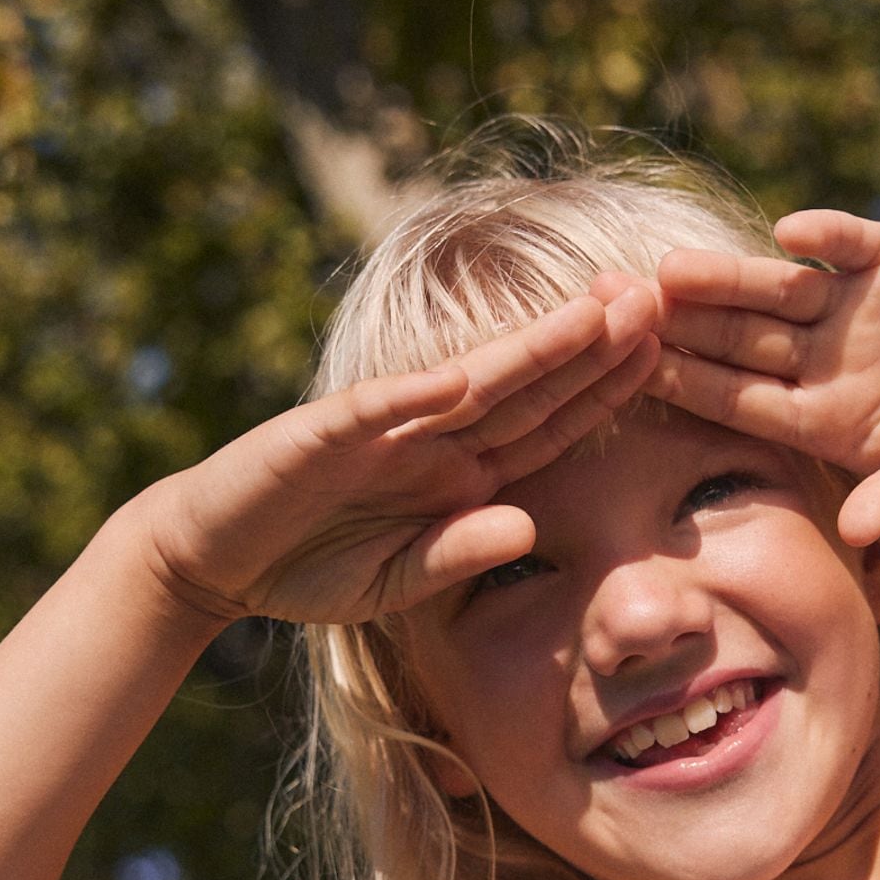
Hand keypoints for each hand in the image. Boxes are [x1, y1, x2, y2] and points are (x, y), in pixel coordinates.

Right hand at [134, 284, 658, 624]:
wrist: (212, 559)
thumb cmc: (307, 567)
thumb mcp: (393, 584)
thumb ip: (455, 557)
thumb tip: (524, 529)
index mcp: (461, 472)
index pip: (551, 426)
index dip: (607, 390)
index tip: (666, 354)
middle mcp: (433, 437)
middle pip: (530, 388)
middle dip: (594, 344)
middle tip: (660, 295)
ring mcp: (382, 428)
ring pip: (474, 380)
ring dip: (535, 346)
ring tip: (598, 306)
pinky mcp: (323, 432)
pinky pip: (380, 409)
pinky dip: (420, 392)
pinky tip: (468, 372)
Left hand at [641, 210, 879, 543]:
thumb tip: (859, 533)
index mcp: (815, 414)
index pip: (738, 399)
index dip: (690, 387)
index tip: (638, 376)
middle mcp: (815, 355)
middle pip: (740, 339)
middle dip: (686, 325)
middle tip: (626, 309)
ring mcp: (844, 303)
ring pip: (776, 287)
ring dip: (729, 277)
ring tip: (677, 269)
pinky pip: (846, 243)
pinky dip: (825, 235)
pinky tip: (791, 230)